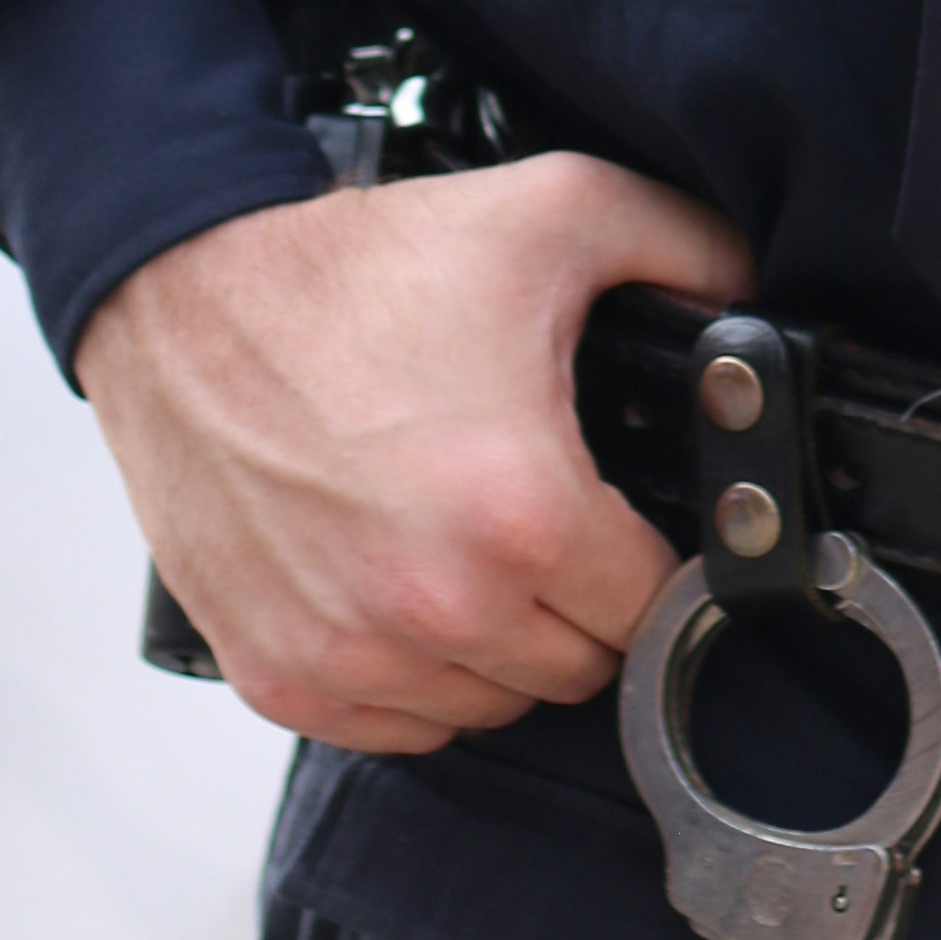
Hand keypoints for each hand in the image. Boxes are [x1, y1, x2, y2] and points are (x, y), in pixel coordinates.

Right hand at [76, 153, 751, 755]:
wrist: (186, 297)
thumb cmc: (350, 271)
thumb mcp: (550, 213)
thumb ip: (684, 249)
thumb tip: (754, 304)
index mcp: (523, 519)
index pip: (654, 610)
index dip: (654, 562)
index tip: (628, 527)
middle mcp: (439, 610)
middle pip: (577, 669)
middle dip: (578, 601)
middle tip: (542, 516)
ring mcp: (353, 656)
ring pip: (490, 705)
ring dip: (497, 644)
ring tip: (468, 542)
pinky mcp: (283, 676)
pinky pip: (400, 726)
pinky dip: (415, 675)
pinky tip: (404, 586)